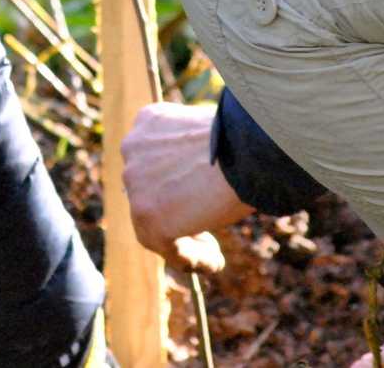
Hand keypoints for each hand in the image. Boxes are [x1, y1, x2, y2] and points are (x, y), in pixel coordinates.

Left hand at [119, 102, 251, 265]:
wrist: (250, 147)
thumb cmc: (246, 140)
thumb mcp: (212, 140)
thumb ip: (193, 158)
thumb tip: (199, 185)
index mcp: (148, 122)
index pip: (152, 162)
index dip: (172, 186)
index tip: (196, 201)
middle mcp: (133, 147)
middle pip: (148, 191)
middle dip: (174, 211)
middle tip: (205, 229)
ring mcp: (135, 183)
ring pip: (155, 222)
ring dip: (183, 239)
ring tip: (214, 255)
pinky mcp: (147, 216)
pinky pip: (167, 248)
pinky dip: (192, 258)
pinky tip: (216, 263)